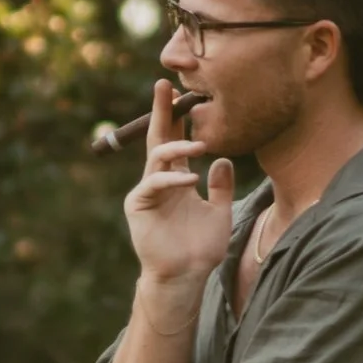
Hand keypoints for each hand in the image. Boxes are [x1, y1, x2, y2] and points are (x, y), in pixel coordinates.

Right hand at [122, 80, 234, 285]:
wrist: (185, 276)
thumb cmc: (200, 248)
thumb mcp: (220, 212)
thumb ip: (221, 186)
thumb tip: (223, 159)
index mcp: (176, 179)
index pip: (175, 140)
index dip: (177, 117)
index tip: (182, 92)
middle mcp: (159, 181)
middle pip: (158, 138)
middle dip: (161, 111)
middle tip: (164, 85)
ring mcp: (147, 192)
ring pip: (157, 158)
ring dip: (177, 147)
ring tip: (200, 145)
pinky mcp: (138, 206)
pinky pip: (154, 184)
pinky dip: (173, 179)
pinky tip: (191, 179)